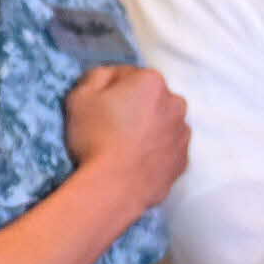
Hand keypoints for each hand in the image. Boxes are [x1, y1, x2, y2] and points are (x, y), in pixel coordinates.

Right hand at [64, 64, 188, 209]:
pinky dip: (155, 152)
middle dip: (134, 107)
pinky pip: (167, 149)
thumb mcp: (80, 97)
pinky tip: (136, 162)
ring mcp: (183, 133)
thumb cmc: (95, 138)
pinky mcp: (183, 160)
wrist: (114, 188)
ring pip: (162, 123)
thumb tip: (109, 75)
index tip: (99, 108)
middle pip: (150, 99)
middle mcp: (175, 103)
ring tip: (124, 149)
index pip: (128, 76)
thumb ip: (96, 76)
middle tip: (111, 128)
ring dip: (148, 129)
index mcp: (151, 81)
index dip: (110, 91)